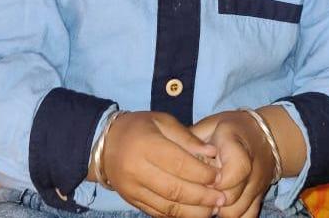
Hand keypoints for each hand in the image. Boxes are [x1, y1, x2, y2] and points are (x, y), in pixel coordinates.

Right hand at [99, 111, 226, 217]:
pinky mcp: (133, 201)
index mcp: (146, 144)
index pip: (179, 163)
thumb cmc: (139, 127)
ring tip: (213, 210)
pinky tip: (194, 213)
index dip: (201, 173)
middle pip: (175, 189)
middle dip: (202, 196)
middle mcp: (137, 169)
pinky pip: (158, 213)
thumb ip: (187, 137)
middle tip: (222, 199)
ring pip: (168, 206)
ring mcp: (133, 189)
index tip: (219, 177)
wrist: (105, 144)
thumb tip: (212, 153)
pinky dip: (178, 216)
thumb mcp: (162, 121)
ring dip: (194, 211)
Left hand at [191, 111, 274, 217]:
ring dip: (217, 209)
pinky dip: (231, 216)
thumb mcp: (209, 125)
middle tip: (194, 189)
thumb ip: (191, 139)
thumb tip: (170, 151)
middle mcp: (252, 167)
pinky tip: (218, 208)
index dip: (212, 180)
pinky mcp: (259, 198)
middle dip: (208, 197)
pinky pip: (247, 217)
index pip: (232, 171)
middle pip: (230, 197)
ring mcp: (257, 185)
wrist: (263, 134)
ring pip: (235, 212)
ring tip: (203, 199)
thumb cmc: (230, 128)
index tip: (198, 176)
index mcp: (236, 145)